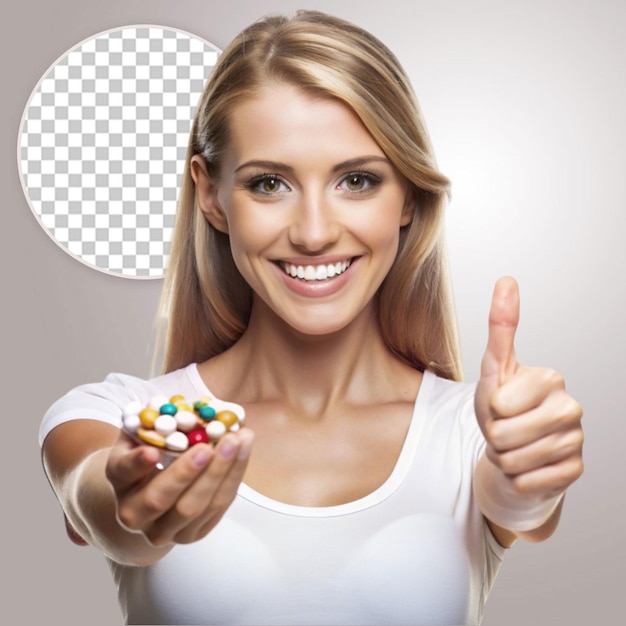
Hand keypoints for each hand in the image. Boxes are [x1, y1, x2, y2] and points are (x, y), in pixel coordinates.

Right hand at [105, 428, 253, 546]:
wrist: (152, 496)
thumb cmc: (152, 453)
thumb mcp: (145, 435)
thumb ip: (156, 423)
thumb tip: (181, 407)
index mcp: (119, 480)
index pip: (124, 472)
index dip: (137, 463)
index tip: (151, 450)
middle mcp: (134, 512)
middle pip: (159, 499)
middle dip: (186, 472)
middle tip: (207, 446)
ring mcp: (162, 530)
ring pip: (194, 507)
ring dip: (220, 471)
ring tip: (237, 439)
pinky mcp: (191, 534)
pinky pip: (217, 507)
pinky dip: (233, 476)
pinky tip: (243, 449)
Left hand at [474, 277, 583, 514]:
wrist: (515, 448)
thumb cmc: (503, 406)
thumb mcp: (494, 367)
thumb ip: (501, 326)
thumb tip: (507, 280)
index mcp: (551, 379)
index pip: (498, 405)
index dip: (489, 410)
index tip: (500, 405)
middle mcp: (571, 407)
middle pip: (503, 435)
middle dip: (493, 436)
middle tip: (504, 428)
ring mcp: (576, 441)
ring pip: (514, 461)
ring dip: (504, 458)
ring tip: (513, 445)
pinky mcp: (575, 471)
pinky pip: (528, 481)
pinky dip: (518, 478)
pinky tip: (528, 465)